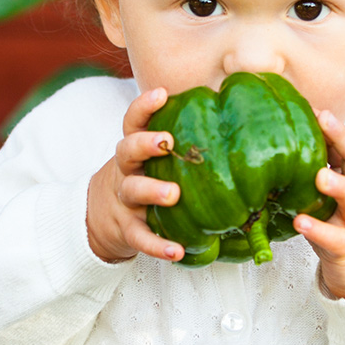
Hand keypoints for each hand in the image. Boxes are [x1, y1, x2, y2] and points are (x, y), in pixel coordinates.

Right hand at [86, 87, 184, 263]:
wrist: (102, 216)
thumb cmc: (146, 178)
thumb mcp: (153, 159)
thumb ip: (185, 143)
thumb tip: (243, 122)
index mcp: (135, 149)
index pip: (133, 121)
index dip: (144, 106)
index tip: (162, 93)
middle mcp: (126, 169)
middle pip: (127, 150)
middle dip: (145, 144)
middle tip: (167, 142)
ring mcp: (125, 200)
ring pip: (132, 190)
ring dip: (151, 190)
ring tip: (172, 194)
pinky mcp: (127, 229)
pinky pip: (140, 237)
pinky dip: (157, 245)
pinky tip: (177, 251)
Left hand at [294, 110, 344, 301]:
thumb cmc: (338, 224)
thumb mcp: (330, 196)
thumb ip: (312, 172)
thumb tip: (274, 141)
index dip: (335, 127)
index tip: (316, 106)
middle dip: (344, 139)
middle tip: (324, 119)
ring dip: (338, 185)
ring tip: (320, 176)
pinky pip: (334, 238)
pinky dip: (318, 229)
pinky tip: (300, 221)